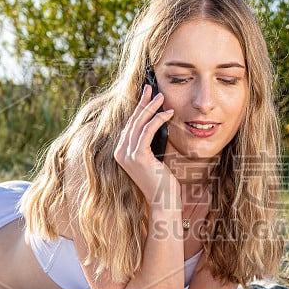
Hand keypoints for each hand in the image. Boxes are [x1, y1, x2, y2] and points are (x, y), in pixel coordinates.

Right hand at [114, 85, 179, 208]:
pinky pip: (148, 131)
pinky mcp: (138, 156)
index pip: (130, 125)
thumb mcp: (154, 158)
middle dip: (143, 102)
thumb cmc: (161, 180)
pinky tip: (168, 113)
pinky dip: (158, 119)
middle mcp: (120, 152)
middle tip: (151, 88)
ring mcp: (127, 154)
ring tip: (161, 96)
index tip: (146, 94)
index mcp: (121, 152)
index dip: (138, 108)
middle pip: (132, 121)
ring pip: (139, 124)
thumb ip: (149, 143)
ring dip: (151, 107)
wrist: (163, 200)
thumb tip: (156, 122)